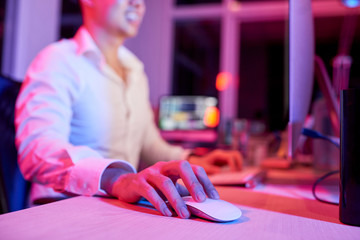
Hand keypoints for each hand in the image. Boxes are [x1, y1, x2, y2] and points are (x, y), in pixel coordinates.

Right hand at [102, 160, 219, 218]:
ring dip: (176, 199)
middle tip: (202, 200)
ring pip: (165, 182)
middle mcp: (162, 166)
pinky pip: (150, 192)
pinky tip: (167, 213)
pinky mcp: (138, 183)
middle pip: (181, 166)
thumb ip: (184, 193)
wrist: (126, 185)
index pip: (193, 168)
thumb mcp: (170, 187)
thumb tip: (204, 205)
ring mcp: (149, 173)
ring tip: (184, 214)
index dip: (205, 181)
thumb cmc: (153, 187)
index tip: (214, 198)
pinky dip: (160, 203)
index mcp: (173, 166)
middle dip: (193, 183)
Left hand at [188, 149, 242, 174]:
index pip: (230, 157)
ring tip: (239, 175)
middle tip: (239, 173)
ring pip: (237, 157)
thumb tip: (221, 172)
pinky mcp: (225, 161)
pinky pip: (234, 162)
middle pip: (236, 154)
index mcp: (218, 155)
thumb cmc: (199, 165)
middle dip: (239, 163)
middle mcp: (223, 154)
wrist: (196, 163)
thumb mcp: (204, 168)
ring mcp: (225, 157)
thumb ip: (212, 170)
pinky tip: (236, 175)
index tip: (233, 174)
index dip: (233, 166)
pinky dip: (237, 167)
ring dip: (239, 165)